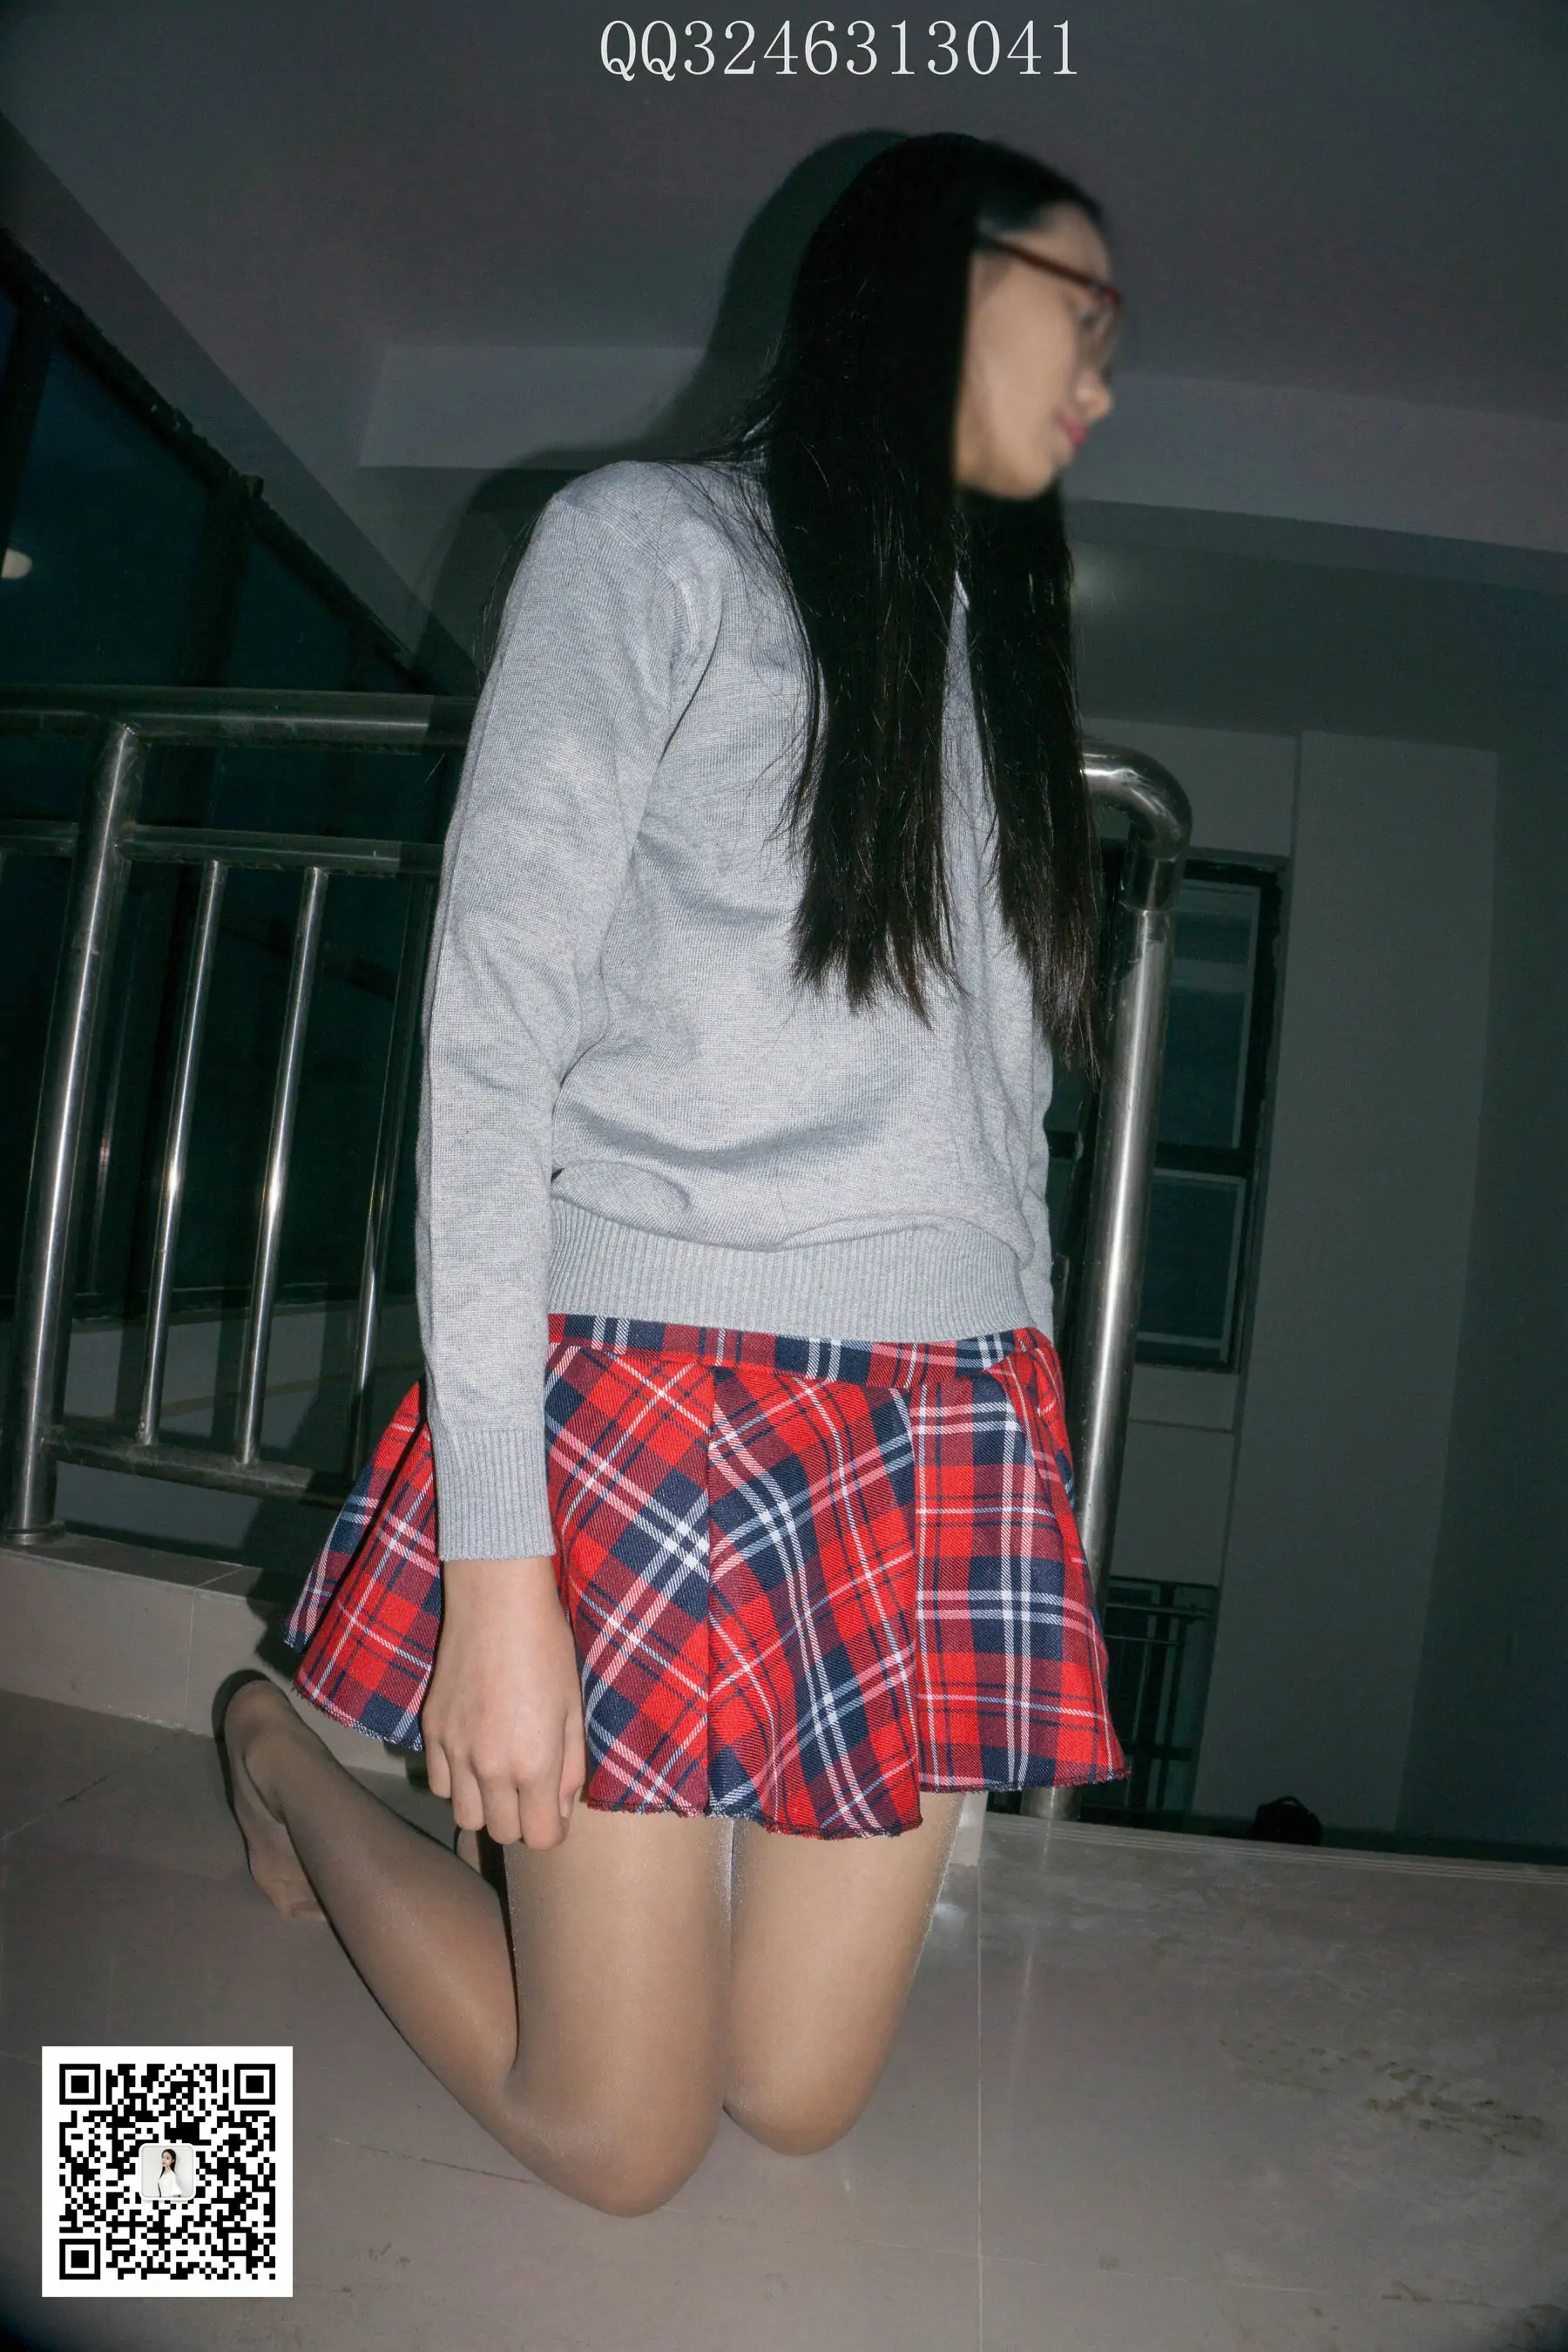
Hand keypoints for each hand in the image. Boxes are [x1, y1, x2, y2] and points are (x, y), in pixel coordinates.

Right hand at [422, 1555, 586, 1849]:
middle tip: (530, 1791)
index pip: (539, 1838)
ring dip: (486, 1807)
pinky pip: (440, 1784)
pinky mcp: (431, 1732)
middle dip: (521, 1820)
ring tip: (500, 1777)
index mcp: (534, 1764)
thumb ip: (571, 1766)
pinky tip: (472, 1756)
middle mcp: (490, 1768)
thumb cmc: (547, 1647)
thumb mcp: (573, 1707)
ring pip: (465, 1816)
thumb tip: (561, 1810)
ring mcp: (455, 1752)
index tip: (554, 1812)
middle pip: (501, 1833)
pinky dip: (457, 1782)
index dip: (551, 1831)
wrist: (495, 1602)